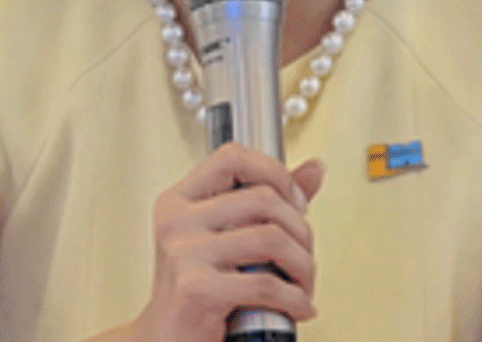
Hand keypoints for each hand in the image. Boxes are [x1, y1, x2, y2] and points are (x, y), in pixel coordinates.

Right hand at [132, 143, 325, 341]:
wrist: (167, 341)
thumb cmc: (198, 293)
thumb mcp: (227, 238)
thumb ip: (269, 201)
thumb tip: (314, 169)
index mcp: (180, 200)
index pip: (231, 157)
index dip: (274, 171)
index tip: (296, 201)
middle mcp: (177, 221)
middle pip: (263, 199)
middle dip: (301, 231)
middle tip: (304, 256)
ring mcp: (184, 252)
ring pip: (271, 238)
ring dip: (303, 267)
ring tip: (303, 285)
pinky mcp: (196, 288)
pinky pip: (266, 284)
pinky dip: (295, 299)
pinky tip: (297, 307)